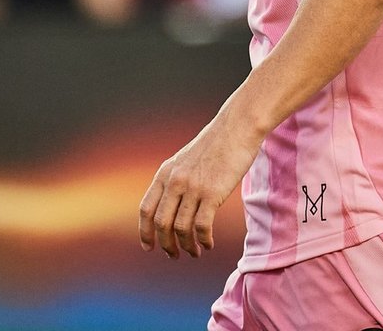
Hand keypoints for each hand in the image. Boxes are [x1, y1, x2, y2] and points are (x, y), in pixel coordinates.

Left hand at [139, 115, 259, 258]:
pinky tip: (208, 244)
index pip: (146, 209)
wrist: (238, 126)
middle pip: (162, 224)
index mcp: (165, 173)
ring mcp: (193, 188)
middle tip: (174, 255)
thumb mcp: (186, 159)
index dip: (145, 232)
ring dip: (186, 246)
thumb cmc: (217, 143)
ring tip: (195, 252)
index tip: (148, 247)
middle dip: (166, 244)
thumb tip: (173, 205)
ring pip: (181, 228)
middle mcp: (175, 181)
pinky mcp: (212, 193)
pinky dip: (203, 240)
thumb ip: (176, 179)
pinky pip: (202, 226)